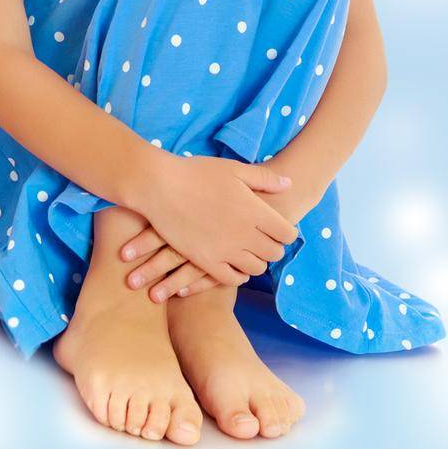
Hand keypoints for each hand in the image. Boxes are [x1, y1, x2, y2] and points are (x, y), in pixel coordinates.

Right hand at [132, 153, 298, 291]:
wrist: (159, 186)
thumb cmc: (196, 173)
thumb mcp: (232, 169)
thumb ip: (263, 179)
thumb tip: (288, 185)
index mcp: (254, 210)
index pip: (287, 234)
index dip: (285, 231)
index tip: (277, 227)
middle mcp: (245, 233)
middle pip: (274, 253)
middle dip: (272, 247)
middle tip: (263, 240)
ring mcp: (226, 250)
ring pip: (256, 268)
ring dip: (256, 261)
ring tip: (248, 251)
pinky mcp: (207, 261)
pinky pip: (232, 278)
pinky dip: (238, 275)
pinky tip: (234, 265)